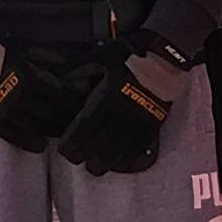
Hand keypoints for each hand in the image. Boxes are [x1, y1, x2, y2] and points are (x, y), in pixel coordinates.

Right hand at [0, 37, 88, 153]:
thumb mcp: (23, 48)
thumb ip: (45, 58)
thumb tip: (65, 65)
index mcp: (29, 77)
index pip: (60, 96)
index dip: (74, 103)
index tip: (83, 106)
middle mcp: (19, 96)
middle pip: (51, 114)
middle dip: (66, 119)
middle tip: (78, 124)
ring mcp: (4, 109)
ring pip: (35, 126)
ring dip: (51, 131)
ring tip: (63, 135)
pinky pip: (11, 135)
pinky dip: (26, 142)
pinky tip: (39, 146)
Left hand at [56, 30, 190, 175]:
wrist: (165, 57)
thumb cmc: (130, 55)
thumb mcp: (99, 56)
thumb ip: (77, 69)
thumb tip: (56, 77)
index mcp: (107, 98)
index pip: (85, 129)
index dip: (72, 143)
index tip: (64, 148)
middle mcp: (123, 115)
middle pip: (99, 146)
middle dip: (84, 156)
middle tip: (74, 158)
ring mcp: (139, 123)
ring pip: (119, 154)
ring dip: (103, 163)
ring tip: (93, 166)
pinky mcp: (153, 127)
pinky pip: (138, 150)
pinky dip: (125, 160)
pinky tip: (116, 162)